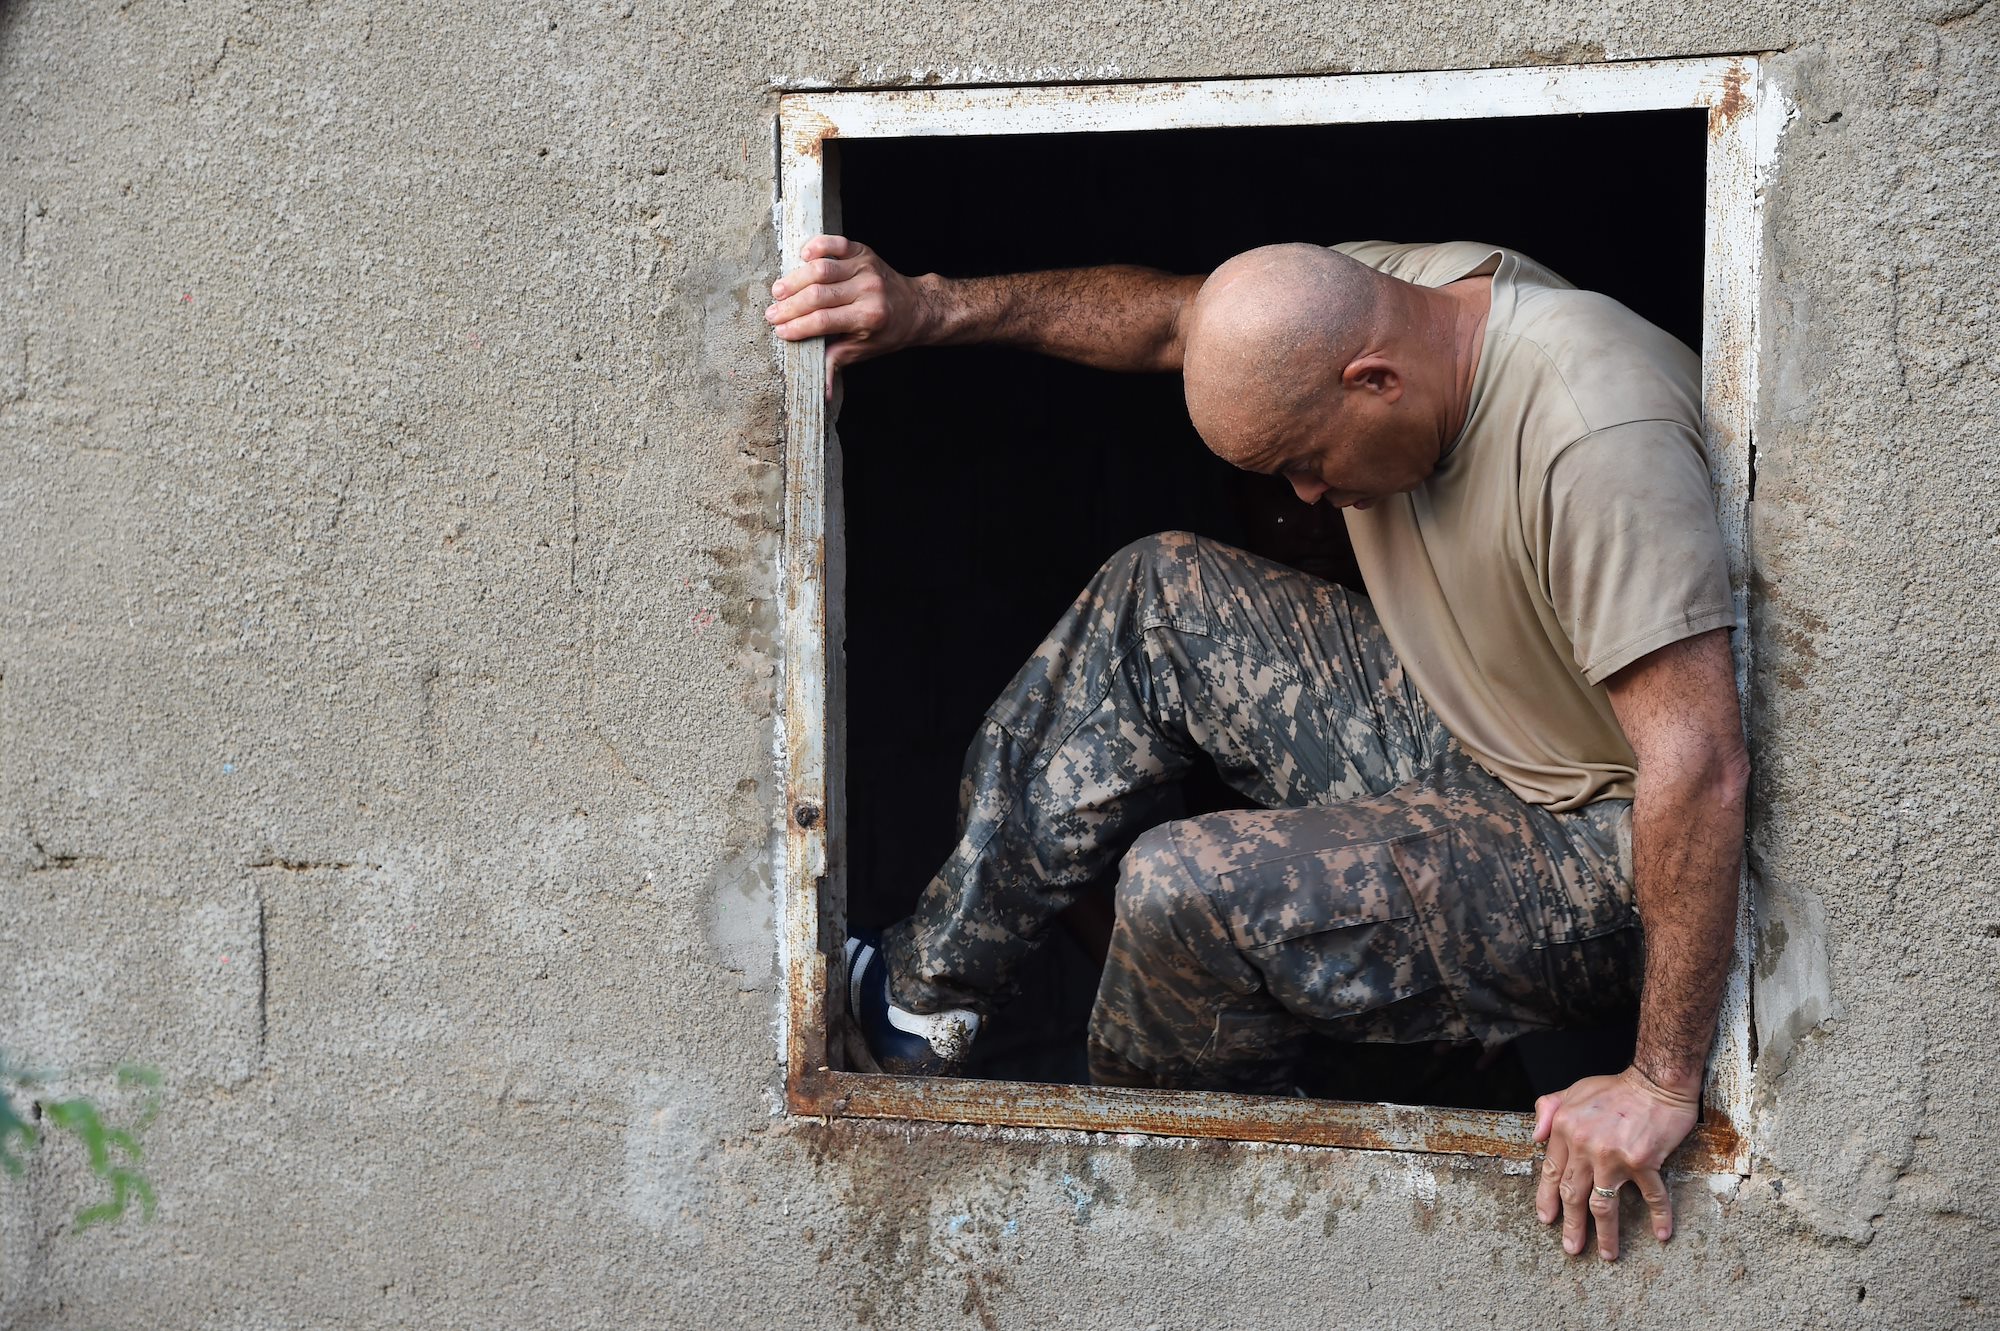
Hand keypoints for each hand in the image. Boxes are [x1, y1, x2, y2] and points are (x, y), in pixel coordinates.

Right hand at [767, 235, 934, 395]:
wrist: (915, 306)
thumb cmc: (886, 331)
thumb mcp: (863, 351)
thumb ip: (836, 364)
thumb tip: (822, 393)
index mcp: (868, 318)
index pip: (823, 321)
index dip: (797, 327)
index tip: (779, 331)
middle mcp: (868, 290)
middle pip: (817, 295)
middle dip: (789, 307)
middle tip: (771, 314)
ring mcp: (865, 268)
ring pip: (821, 269)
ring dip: (794, 280)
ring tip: (778, 291)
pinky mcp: (863, 252)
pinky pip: (836, 243)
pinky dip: (817, 245)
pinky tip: (801, 256)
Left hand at [1533, 1066, 1698, 1260]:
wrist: (1655, 1081)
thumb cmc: (1616, 1088)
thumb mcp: (1574, 1090)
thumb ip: (1549, 1109)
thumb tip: (1535, 1137)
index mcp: (1566, 1130)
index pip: (1552, 1172)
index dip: (1547, 1198)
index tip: (1546, 1219)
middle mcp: (1586, 1146)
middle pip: (1574, 1195)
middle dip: (1570, 1225)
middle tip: (1571, 1248)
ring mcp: (1614, 1156)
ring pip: (1603, 1205)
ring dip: (1604, 1234)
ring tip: (1605, 1254)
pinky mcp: (1644, 1162)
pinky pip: (1652, 1196)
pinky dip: (1659, 1216)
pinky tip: (1662, 1234)